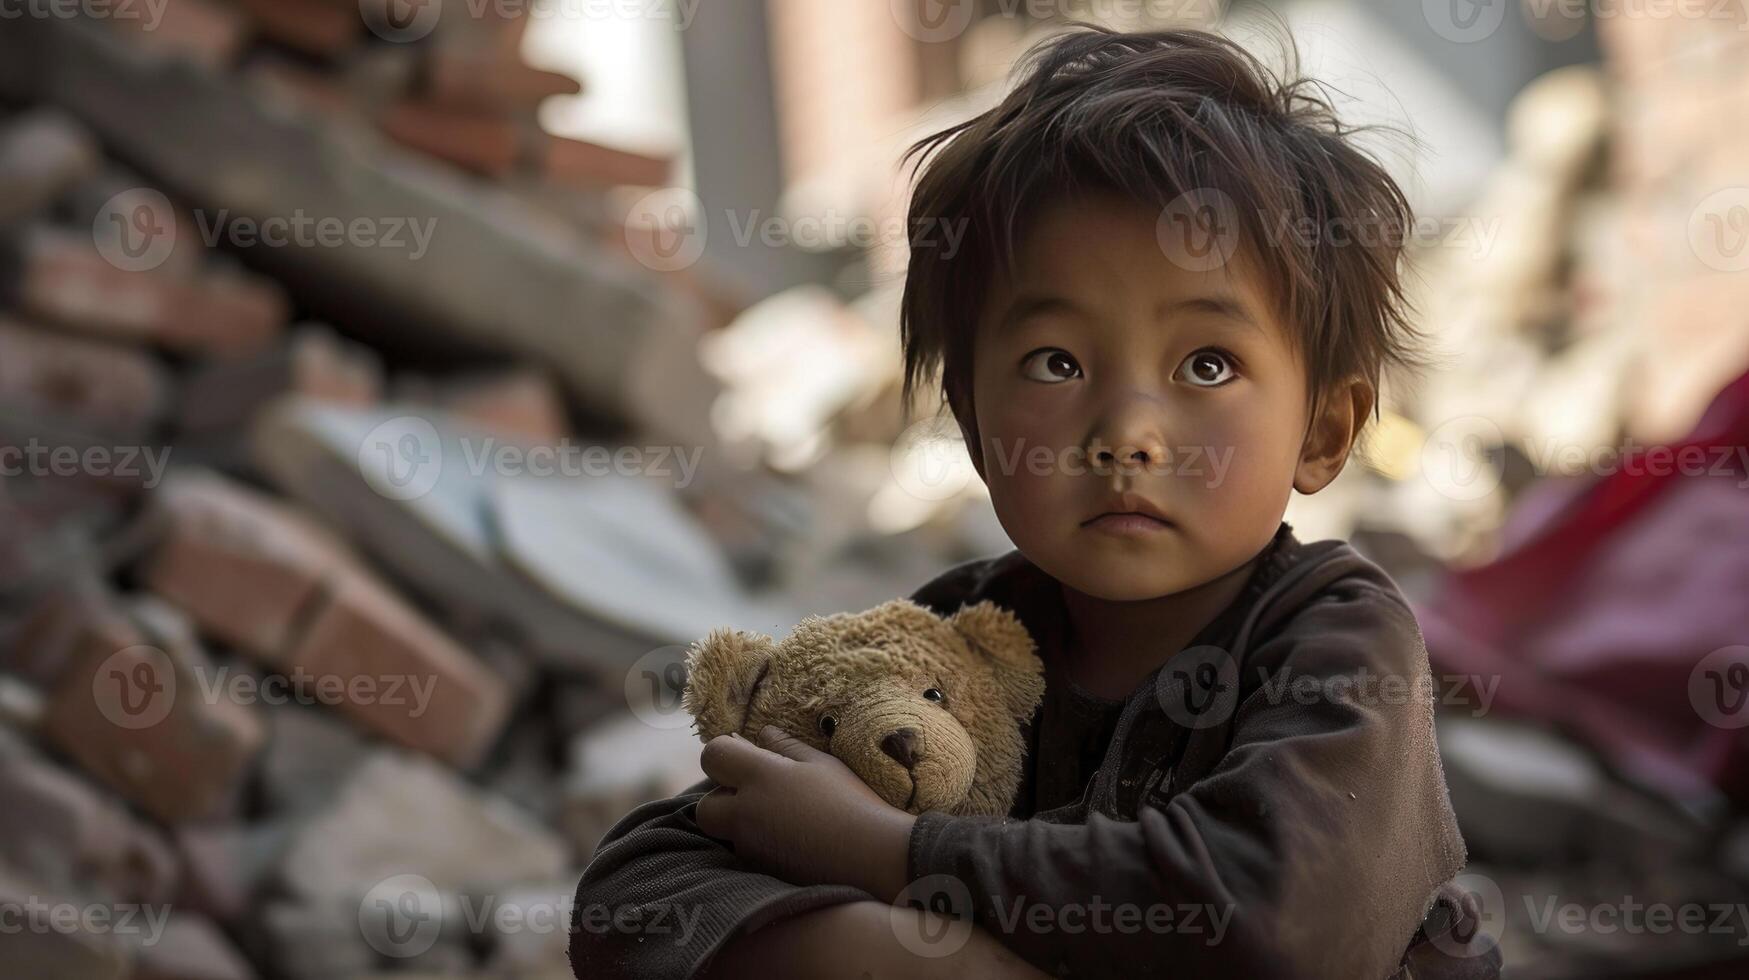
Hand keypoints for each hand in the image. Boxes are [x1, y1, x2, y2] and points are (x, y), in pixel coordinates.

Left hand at [696, 725, 916, 902]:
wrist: (870, 857)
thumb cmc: (851, 801)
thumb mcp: (821, 765)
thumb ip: (786, 747)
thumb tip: (763, 733)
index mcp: (760, 777)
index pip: (713, 755)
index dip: (724, 752)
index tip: (744, 754)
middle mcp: (745, 813)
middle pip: (705, 806)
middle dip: (722, 799)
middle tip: (754, 794)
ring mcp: (750, 846)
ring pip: (725, 834)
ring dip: (739, 824)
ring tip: (777, 819)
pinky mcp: (761, 871)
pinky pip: (745, 854)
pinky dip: (757, 845)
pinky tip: (788, 841)